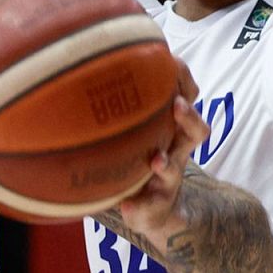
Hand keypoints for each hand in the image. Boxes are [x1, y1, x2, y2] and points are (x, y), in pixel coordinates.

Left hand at [111, 59, 209, 238]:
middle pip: (196, 130)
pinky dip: (137, 208)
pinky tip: (125, 207)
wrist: (152, 211)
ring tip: (157, 161)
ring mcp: (168, 179)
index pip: (185, 98)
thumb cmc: (135, 159)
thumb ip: (115, 106)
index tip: (171, 62)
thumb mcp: (130, 132)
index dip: (183, 80)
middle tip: (176, 105)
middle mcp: (175, 151)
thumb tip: (76, 63)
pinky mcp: (155, 206)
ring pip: (177, 170)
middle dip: (189, 116)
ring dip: (169, 163)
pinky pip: (149, 207)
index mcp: (169, 129)